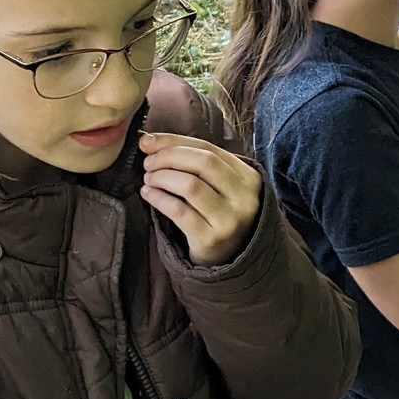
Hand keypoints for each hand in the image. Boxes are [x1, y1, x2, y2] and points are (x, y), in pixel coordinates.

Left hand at [140, 133, 261, 264]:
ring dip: (162, 177)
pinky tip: (148, 194)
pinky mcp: (211, 239)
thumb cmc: (218, 214)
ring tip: (149, 179)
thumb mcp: (219, 185)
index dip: (174, 141)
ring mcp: (230, 220)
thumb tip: (149, 141)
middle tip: (148, 163)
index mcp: (249, 177)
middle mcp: (244, 198)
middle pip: (202, 162)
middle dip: (168, 157)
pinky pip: (179, 211)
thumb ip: (195, 162)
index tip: (148, 141)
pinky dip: (159, 198)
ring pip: (190, 185)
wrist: (228, 257)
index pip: (209, 148)